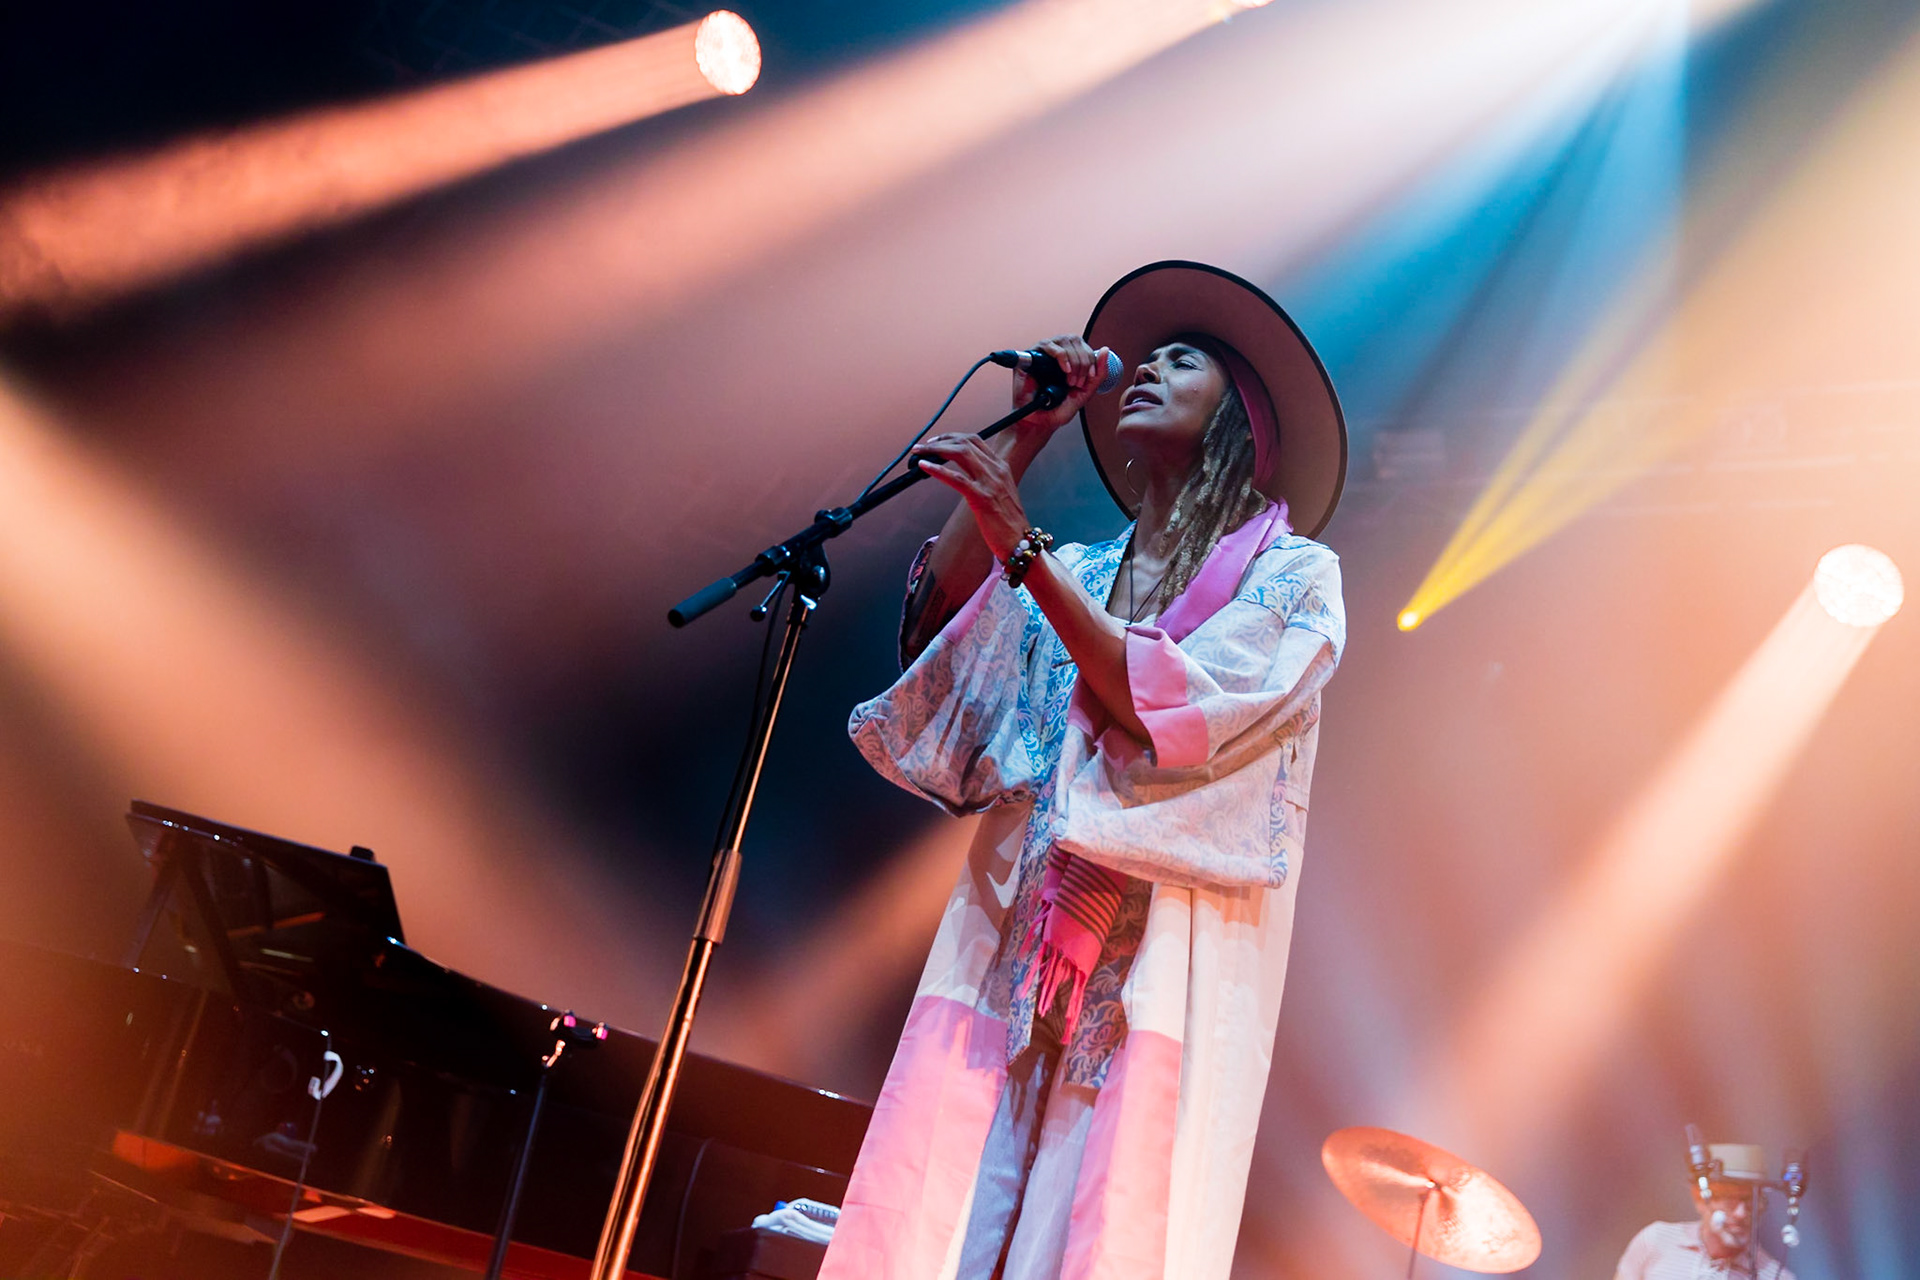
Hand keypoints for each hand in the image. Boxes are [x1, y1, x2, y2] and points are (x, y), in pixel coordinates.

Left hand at [913, 433, 1029, 560]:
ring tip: (919, 451)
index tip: (938, 441)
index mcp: (1001, 467)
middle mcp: (997, 470)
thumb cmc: (1008, 522)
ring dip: (935, 449)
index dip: (953, 437)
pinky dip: (937, 470)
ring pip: (960, 453)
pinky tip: (924, 466)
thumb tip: (966, 477)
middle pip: (965, 443)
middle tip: (923, 445)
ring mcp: (990, 482)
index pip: (975, 441)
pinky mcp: (982, 498)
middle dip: (941, 440)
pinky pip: (956, 478)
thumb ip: (986, 480)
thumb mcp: (1000, 493)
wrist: (1019, 540)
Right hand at [1010, 335, 1116, 444]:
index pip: (1084, 346)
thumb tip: (1105, 350)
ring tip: (1069, 380)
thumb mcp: (1085, 393)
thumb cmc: (1058, 409)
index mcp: (1070, 360)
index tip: (1090, 377)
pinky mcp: (1031, 356)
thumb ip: (1099, 374)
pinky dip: (1061, 356)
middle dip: (1083, 361)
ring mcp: (1044, 353)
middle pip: (1076, 340)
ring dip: (1073, 360)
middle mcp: (1057, 354)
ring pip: (1064, 340)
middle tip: (1078, 382)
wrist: (1039, 421)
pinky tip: (1064, 370)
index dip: (1091, 359)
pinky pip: (1048, 345)